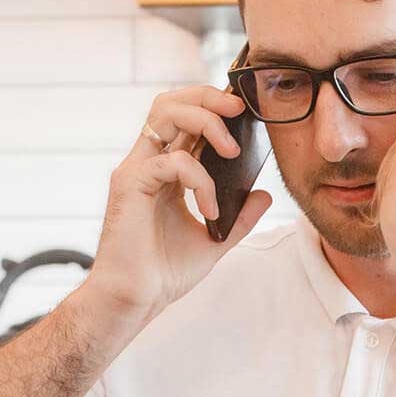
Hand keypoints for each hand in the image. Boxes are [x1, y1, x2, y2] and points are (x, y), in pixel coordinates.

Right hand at [83, 86, 273, 326]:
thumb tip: (264, 193)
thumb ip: (240, 217)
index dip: (212, 106)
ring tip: (232, 151)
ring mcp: (136, 170)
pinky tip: (211, 210)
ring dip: (206, 121)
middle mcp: (148, 162)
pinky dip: (201, 181)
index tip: (244, 112)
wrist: (135, 300)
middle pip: (171, 101)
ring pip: (165, 113)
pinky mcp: (130, 184)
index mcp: (164, 170)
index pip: (184, 117)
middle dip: (208, 96)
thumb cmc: (163, 272)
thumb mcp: (215, 239)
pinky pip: (173, 162)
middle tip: (240, 110)